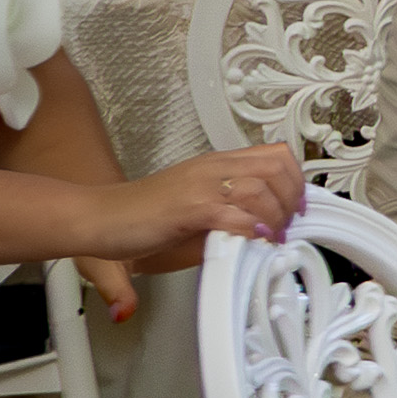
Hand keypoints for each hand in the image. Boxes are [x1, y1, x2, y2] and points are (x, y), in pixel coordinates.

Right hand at [74, 145, 308, 316]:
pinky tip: (251, 241)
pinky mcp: (189, 208)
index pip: (275, 156)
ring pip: (260, 189)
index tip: (297, 206)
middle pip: (276, 169)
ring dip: (275, 218)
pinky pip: (234, 214)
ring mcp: (200, 186)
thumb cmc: (143, 216)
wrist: (99, 217)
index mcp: (216, 164)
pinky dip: (251, 230)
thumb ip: (231, 210)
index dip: (296, 181)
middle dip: (292, 200)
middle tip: (287, 225)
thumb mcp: (199, 206)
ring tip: (270, 238)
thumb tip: (269, 227)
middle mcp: (211, 169)